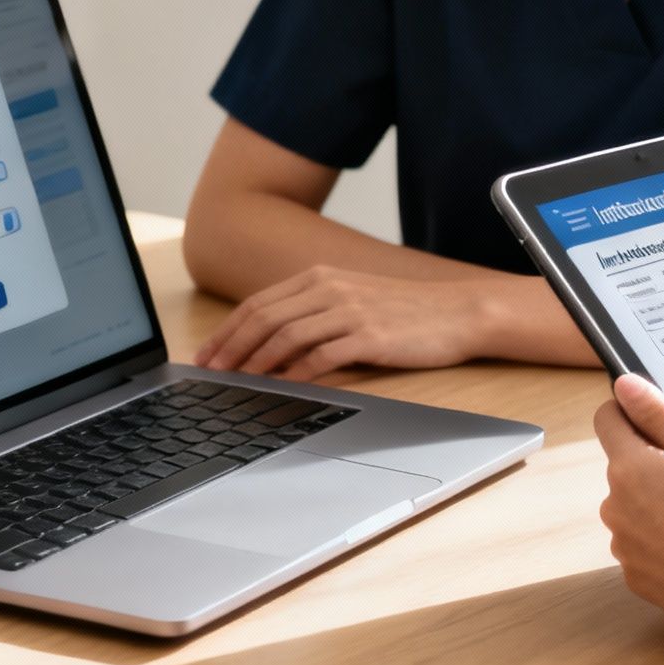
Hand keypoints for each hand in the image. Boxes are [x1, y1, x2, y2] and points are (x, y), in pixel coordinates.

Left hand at [194, 266, 490, 381]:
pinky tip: (282, 387)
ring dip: (256, 362)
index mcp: (321, 277)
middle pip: (265, 318)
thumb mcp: (354, 299)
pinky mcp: (370, 335)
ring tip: (236, 383)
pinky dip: (297, 372)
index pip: (259, 304)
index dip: (227, 330)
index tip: (205, 354)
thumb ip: (315, 313)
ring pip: (286, 336)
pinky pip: (322, 355)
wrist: (458, 312)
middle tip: (210, 373)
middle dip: (231, 347)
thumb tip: (269, 345)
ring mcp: (350, 310)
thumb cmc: (406, 312)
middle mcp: (331, 288)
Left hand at [594, 374, 663, 648]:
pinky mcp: (639, 578)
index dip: (634, 412)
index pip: (607, 419)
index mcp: (630, 468)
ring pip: (638, 507)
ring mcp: (625, 546)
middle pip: (627, 466)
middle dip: (659, 464)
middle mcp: (615, 506)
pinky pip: (647, 544)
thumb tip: (624, 386)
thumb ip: (661, 416)